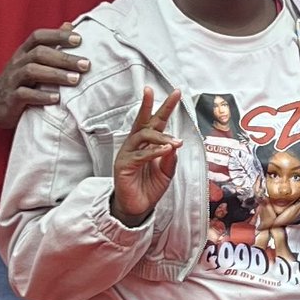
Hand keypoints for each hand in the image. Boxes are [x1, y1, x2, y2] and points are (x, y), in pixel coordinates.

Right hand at [0, 24, 89, 125]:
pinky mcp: (10, 99)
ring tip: (75, 80)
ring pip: (31, 72)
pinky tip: (57, 98)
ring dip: (55, 75)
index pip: (38, 37)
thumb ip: (50, 44)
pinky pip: (24, 95)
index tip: (79, 39)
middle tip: (85, 64)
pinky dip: (41, 96)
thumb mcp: (31, 59)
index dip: (57, 35)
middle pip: (39, 54)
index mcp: (23, 51)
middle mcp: (17, 62)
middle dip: (63, 58)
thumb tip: (69, 25)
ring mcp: (12, 80)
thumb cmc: (19, 79)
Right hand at [108, 89, 180, 225]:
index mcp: (146, 143)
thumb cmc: (149, 187)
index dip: (165, 107)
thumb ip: (170, 158)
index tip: (176, 92)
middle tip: (164, 92)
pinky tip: (166, 149)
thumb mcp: (166, 172)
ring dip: (161, 137)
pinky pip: (141, 155)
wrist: (138, 207)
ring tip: (175, 142)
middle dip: (152, 104)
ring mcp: (127, 153)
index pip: (156, 121)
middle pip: (144, 120)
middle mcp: (135, 144)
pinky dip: (154, 152)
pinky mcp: (124, 165)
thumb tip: (175, 143)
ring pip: (143, 135)